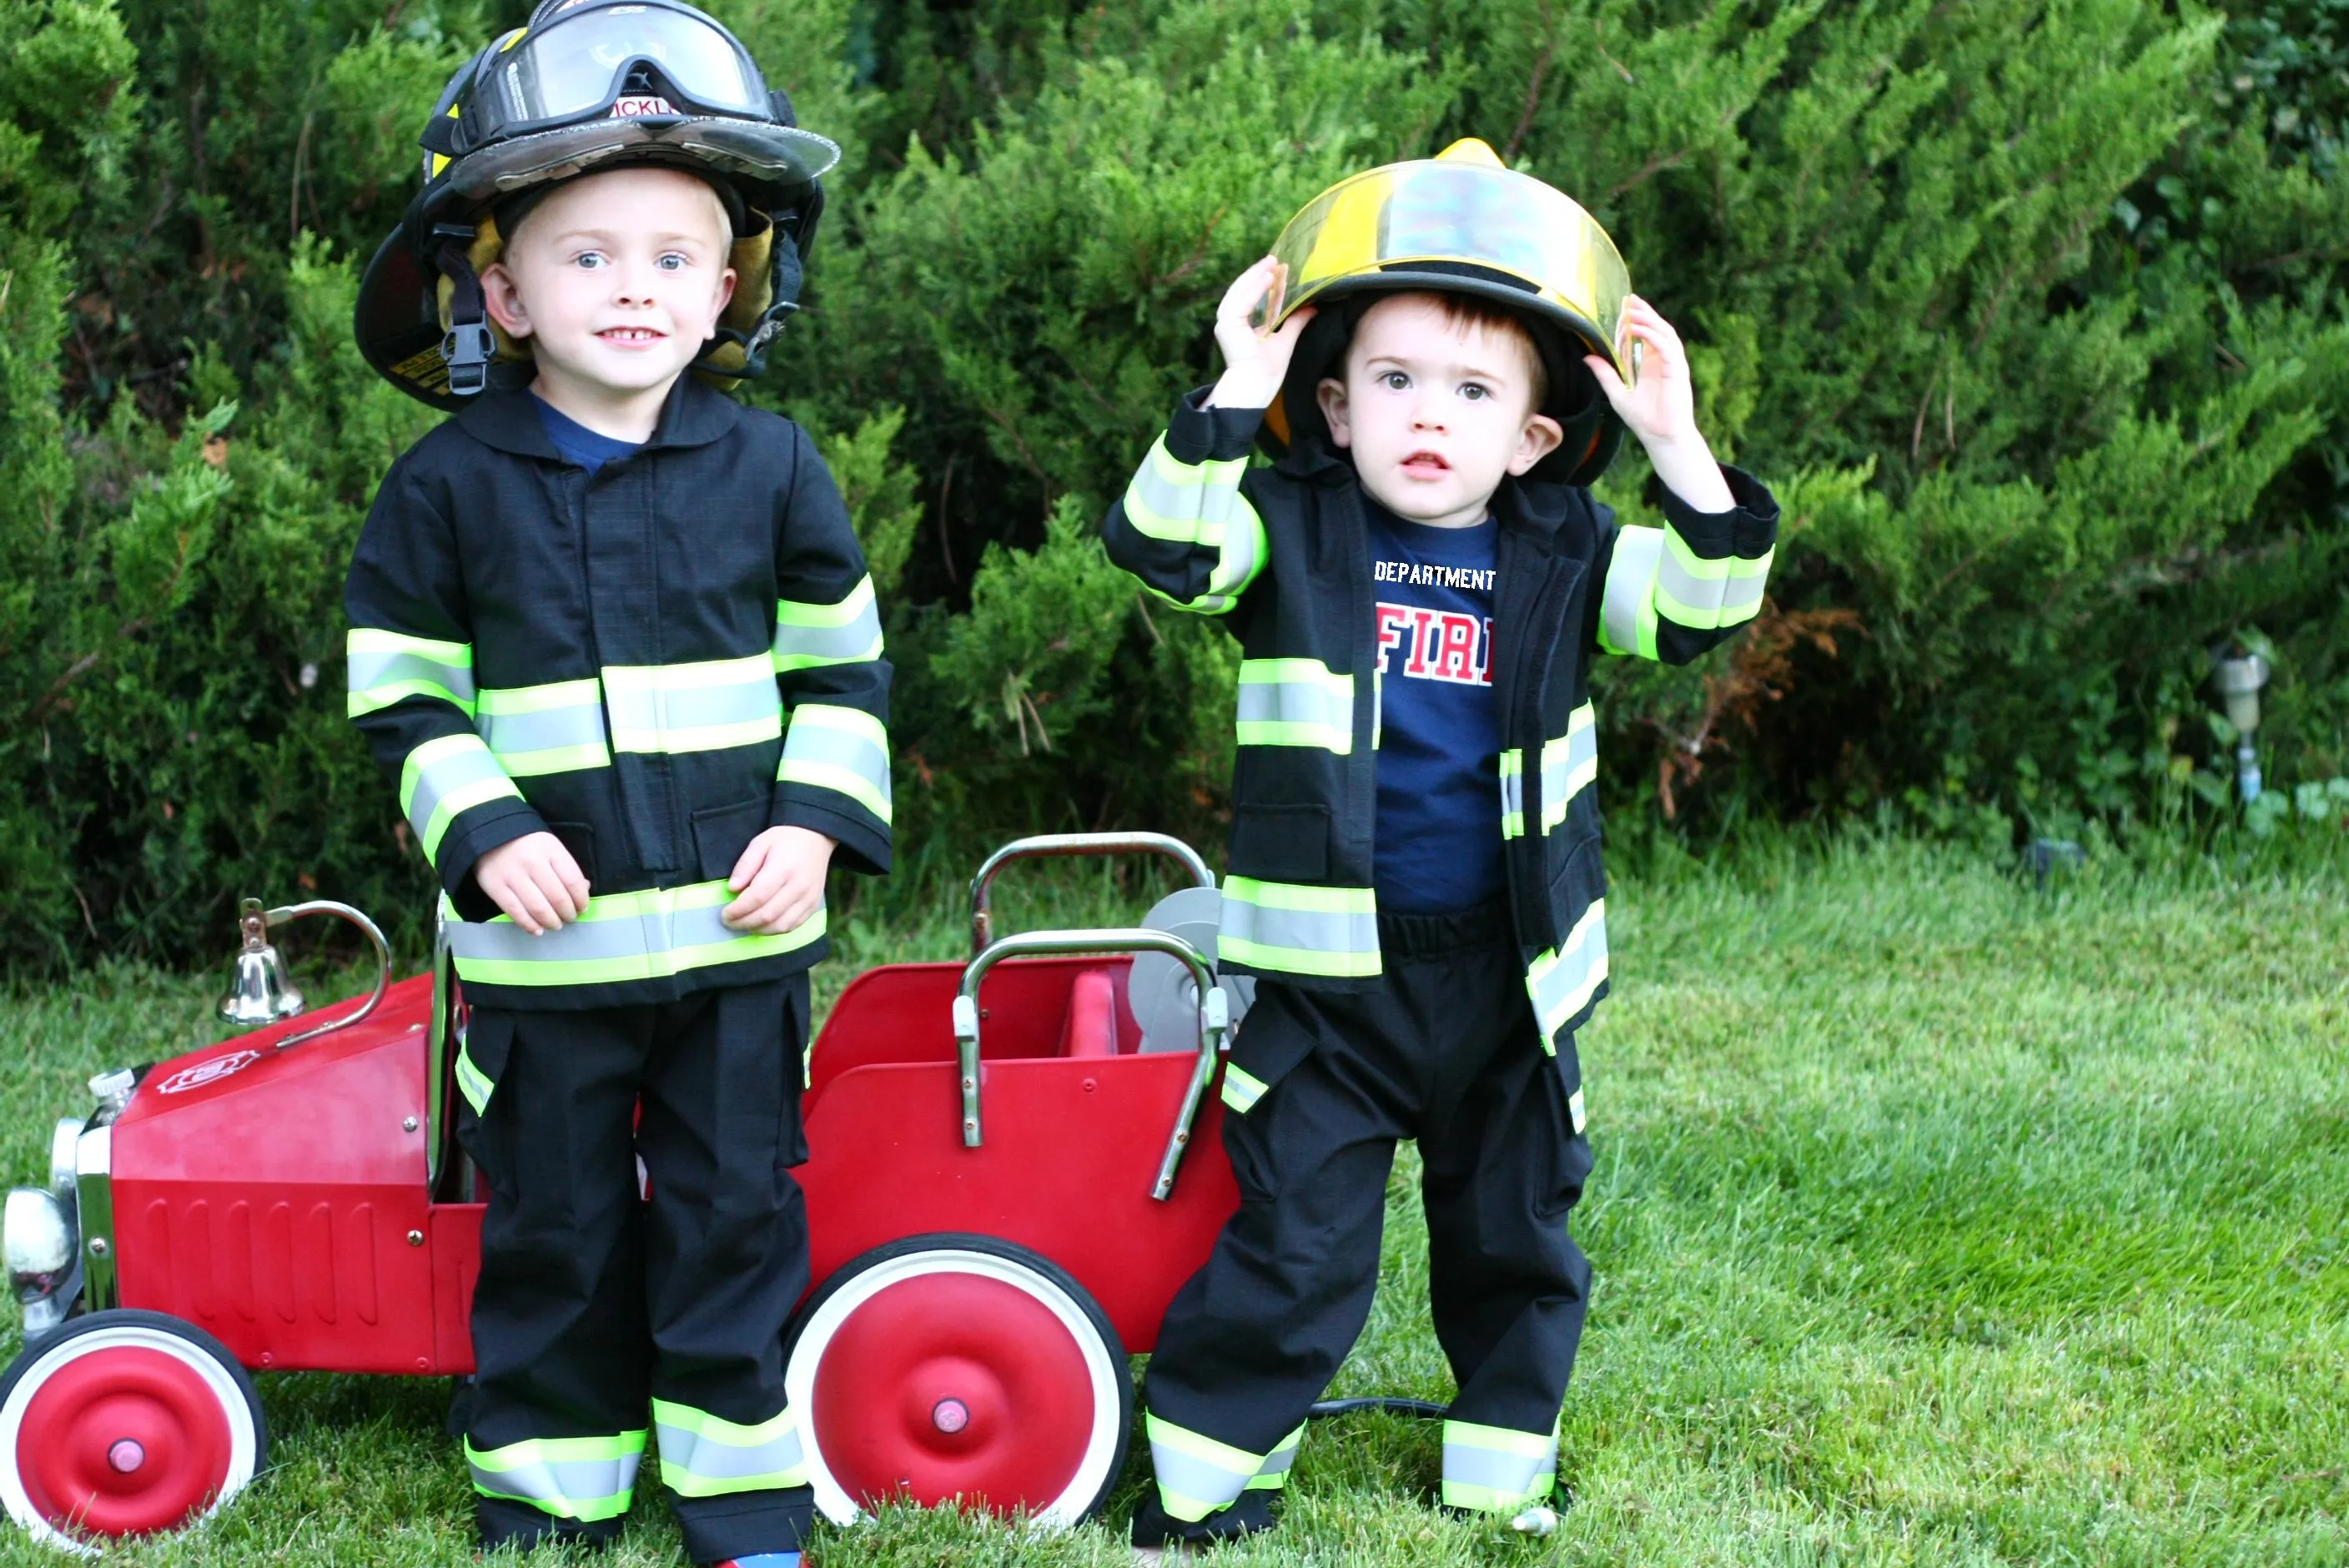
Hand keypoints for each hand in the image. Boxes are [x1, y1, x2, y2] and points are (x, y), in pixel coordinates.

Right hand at [476, 832, 590, 934]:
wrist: (490, 834)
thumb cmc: (527, 844)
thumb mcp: (550, 847)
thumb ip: (566, 868)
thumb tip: (584, 891)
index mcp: (550, 849)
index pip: (573, 880)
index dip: (581, 899)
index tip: (582, 908)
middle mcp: (532, 862)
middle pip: (557, 897)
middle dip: (567, 913)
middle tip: (569, 918)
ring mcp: (512, 875)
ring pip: (538, 907)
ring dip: (551, 921)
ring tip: (556, 925)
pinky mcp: (495, 887)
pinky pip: (516, 912)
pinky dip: (529, 925)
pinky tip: (538, 930)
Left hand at [723, 826, 834, 933]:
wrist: (815, 839)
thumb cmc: (784, 840)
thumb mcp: (760, 843)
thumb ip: (745, 865)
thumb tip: (732, 888)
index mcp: (783, 869)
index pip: (757, 897)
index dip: (738, 910)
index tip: (725, 913)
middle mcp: (798, 887)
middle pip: (767, 915)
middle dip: (744, 922)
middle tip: (730, 922)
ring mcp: (808, 898)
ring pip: (780, 926)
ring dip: (758, 929)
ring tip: (744, 924)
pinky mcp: (813, 906)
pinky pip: (792, 926)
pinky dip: (774, 930)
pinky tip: (762, 924)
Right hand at [1205, 255, 1316, 409]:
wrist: (1258, 385)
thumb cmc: (1268, 370)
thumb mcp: (1287, 338)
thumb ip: (1296, 321)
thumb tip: (1312, 306)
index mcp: (1242, 324)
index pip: (1251, 296)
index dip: (1264, 282)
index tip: (1277, 269)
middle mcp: (1231, 321)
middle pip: (1243, 289)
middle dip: (1258, 273)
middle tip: (1274, 260)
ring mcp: (1226, 322)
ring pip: (1240, 291)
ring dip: (1255, 276)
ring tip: (1271, 264)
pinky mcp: (1227, 325)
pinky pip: (1241, 301)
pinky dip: (1254, 289)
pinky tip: (1267, 278)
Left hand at [1585, 295, 1733, 511]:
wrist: (1661, 436)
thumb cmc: (1643, 419)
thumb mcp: (1616, 393)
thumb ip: (1605, 374)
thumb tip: (1587, 358)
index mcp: (1651, 364)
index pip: (1643, 336)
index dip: (1632, 323)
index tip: (1620, 311)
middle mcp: (1663, 360)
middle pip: (1656, 328)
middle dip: (1643, 313)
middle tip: (1629, 300)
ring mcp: (1672, 364)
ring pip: (1663, 333)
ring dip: (1648, 319)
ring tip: (1632, 310)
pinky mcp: (1677, 370)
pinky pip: (1667, 347)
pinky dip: (1653, 336)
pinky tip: (1639, 329)